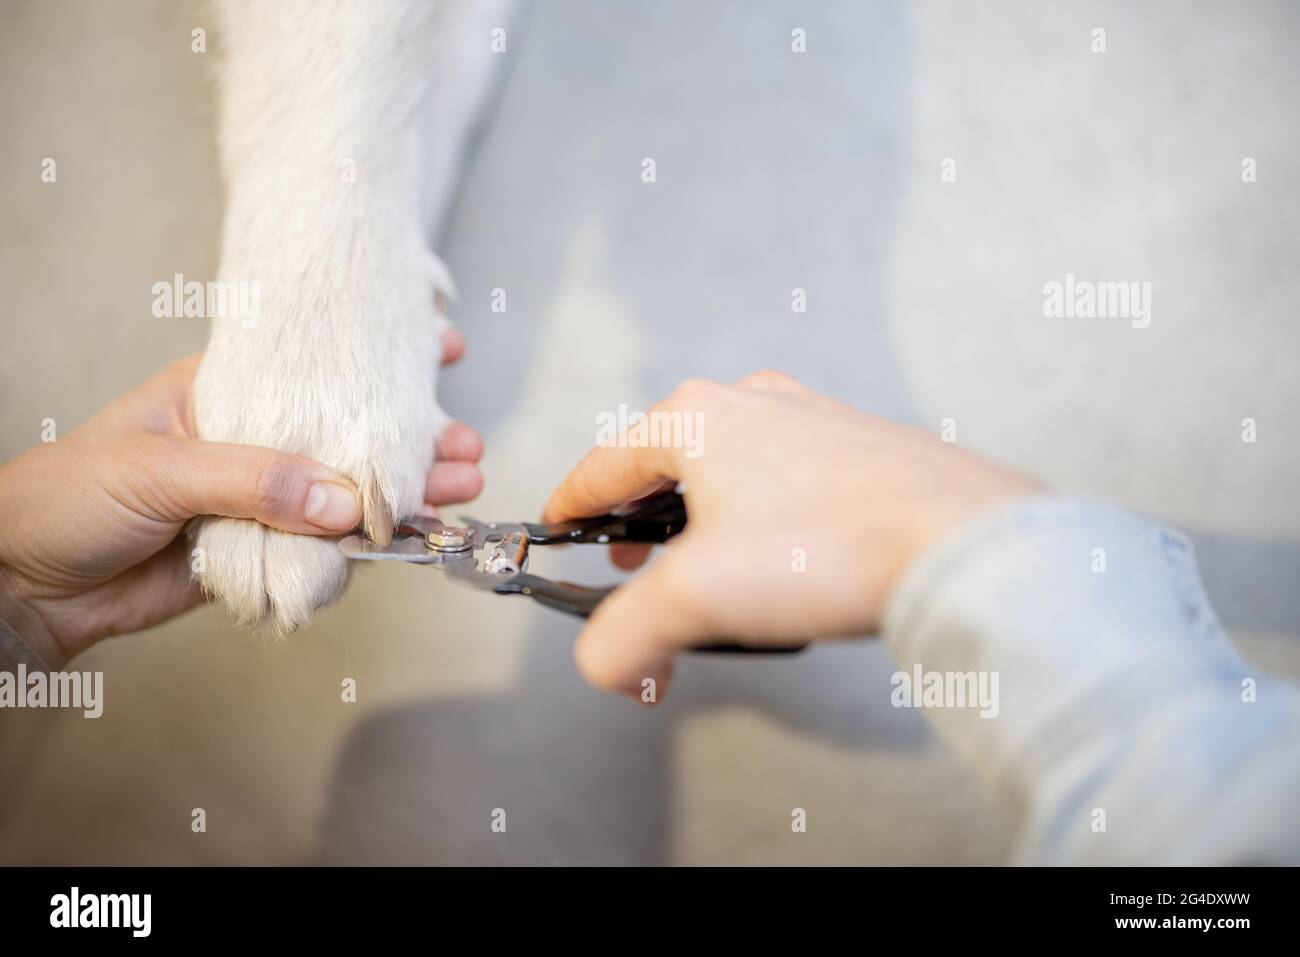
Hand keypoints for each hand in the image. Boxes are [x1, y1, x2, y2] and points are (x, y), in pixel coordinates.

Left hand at [0, 332, 482, 668]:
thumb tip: (344, 502)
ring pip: (343, 493)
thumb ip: (255, 480)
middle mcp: (250, 443)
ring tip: (459, 488)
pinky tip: (411, 536)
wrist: (22, 586)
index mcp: (221, 393)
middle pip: (344, 435)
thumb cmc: (66, 498)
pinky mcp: (258, 551)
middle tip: (464, 444)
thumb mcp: (159, 470)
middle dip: (407, 438)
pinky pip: (323, 547)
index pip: (313, 370)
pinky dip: (369, 545)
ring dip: (400, 492)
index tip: (439, 346)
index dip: (374, 362)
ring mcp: (257, 500)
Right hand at [543, 370, 1039, 698]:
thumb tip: (604, 666)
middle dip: (640, 516)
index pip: (605, 463)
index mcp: (697, 418)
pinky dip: (759, 513)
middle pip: (665, 459)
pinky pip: (784, 475)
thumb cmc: (828, 548)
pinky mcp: (859, 445)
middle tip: (633, 564)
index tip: (559, 529)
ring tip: (703, 568)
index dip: (572, 504)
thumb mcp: (697, 599)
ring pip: (729, 464)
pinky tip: (778, 555)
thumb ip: (624, 637)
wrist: (961, 539)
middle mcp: (752, 402)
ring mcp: (812, 418)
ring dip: (701, 516)